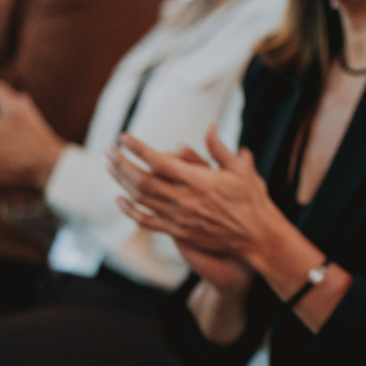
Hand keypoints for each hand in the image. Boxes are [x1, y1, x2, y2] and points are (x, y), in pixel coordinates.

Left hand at [109, 124, 286, 266]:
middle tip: (109, 150)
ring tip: (110, 167)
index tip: (124, 138)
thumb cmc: (251, 201)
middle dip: (121, 163)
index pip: (159, 162)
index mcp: (199, 181)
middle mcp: (184, 200)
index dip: (138, 149)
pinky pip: (147, 221)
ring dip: (121, 182)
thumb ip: (220, 149)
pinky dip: (130, 211)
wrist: (256, 237)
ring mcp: (179, 218)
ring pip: (141, 199)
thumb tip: (209, 128)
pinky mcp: (178, 232)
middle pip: (142, 180)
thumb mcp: (241, 170)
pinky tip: (121, 200)